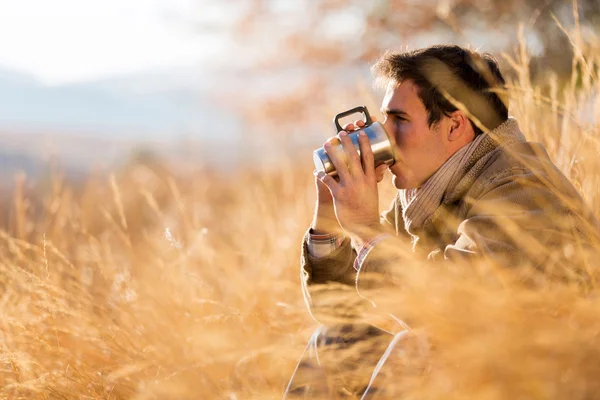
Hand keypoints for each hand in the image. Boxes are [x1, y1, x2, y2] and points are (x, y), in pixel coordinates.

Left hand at [314, 119, 383, 243]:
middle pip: (353, 157)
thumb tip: (382, 164)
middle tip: (341, 133)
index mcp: (370, 179)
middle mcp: (360, 181)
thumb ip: (374, 177)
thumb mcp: (373, 191)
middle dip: (346, 143)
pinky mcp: (339, 195)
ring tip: (326, 144)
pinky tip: (316, 171)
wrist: (365, 227)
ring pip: (339, 166)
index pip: (368, 157)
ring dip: (332, 153)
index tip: (361, 132)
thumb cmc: (368, 208)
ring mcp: (350, 187)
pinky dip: (322, 175)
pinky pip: (329, 182)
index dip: (364, 143)